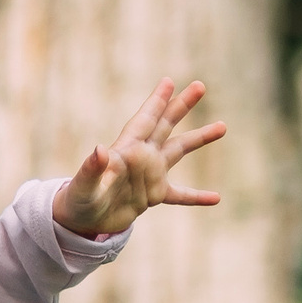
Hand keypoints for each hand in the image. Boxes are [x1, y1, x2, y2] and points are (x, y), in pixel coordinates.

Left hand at [52, 79, 225, 238]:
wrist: (81, 221)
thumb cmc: (79, 199)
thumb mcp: (85, 185)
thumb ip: (92, 168)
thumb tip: (99, 150)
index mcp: (126, 149)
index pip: (144, 120)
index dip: (156, 101)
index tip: (168, 81)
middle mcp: (141, 157)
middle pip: (165, 125)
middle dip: (181, 106)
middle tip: (200, 86)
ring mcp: (149, 175)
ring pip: (178, 151)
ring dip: (199, 138)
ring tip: (223, 126)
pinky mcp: (153, 196)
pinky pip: (180, 195)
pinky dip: (197, 196)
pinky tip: (216, 198)